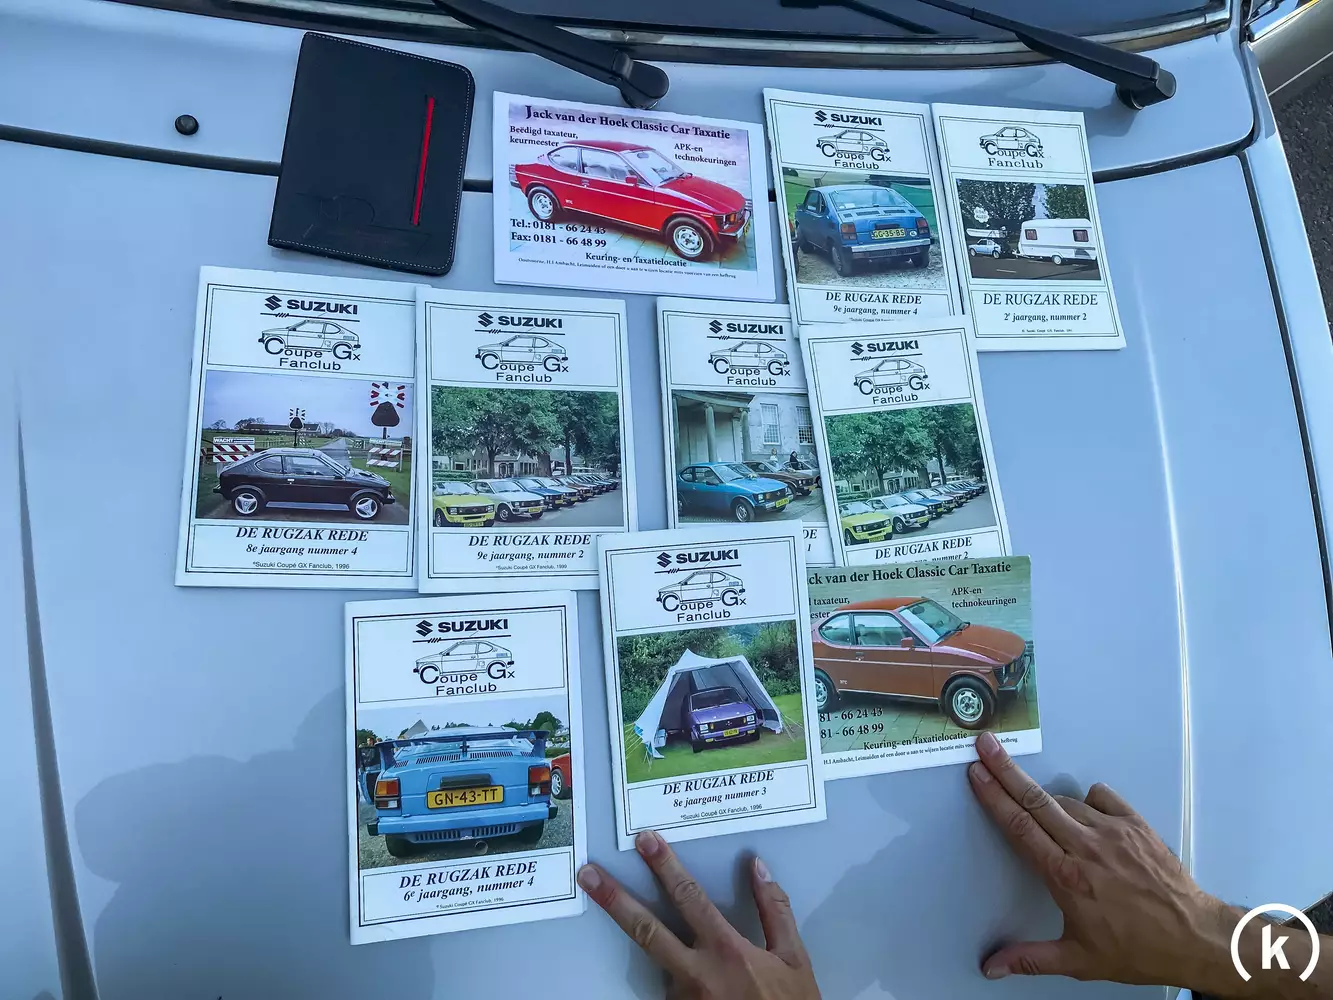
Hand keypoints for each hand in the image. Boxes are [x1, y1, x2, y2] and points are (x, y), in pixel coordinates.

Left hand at [577, 831, 819, 999]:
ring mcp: (682, 999)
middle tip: (589, 875)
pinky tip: (704, 983)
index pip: (689, 898)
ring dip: (664, 948)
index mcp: (726, 951)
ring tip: (685, 951)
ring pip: (661, 961)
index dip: (665, 866)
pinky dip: (681, 977)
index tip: (646, 842)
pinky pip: (672, 988)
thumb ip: (775, 911)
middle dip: (614, 899)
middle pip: (645, 929)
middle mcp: (696, 973)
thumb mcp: (795, 959)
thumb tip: (758, 868)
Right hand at [968, 731, 1235, 989]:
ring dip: (1046, 797)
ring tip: (1035, 799)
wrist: (1195, 938)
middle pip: (1036, 800)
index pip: (1020, 827)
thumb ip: (1030, 959)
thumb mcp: (1079, 961)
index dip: (994, 797)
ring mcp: (1113, 832)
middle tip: (986, 746)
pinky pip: (1103, 797)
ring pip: (1067, 801)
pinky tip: (1085, 808)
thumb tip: (991, 967)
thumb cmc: (1136, 950)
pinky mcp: (1137, 826)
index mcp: (1065, 876)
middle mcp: (1086, 848)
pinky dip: (1088, 799)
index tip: (977, 775)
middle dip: (1006, 770)